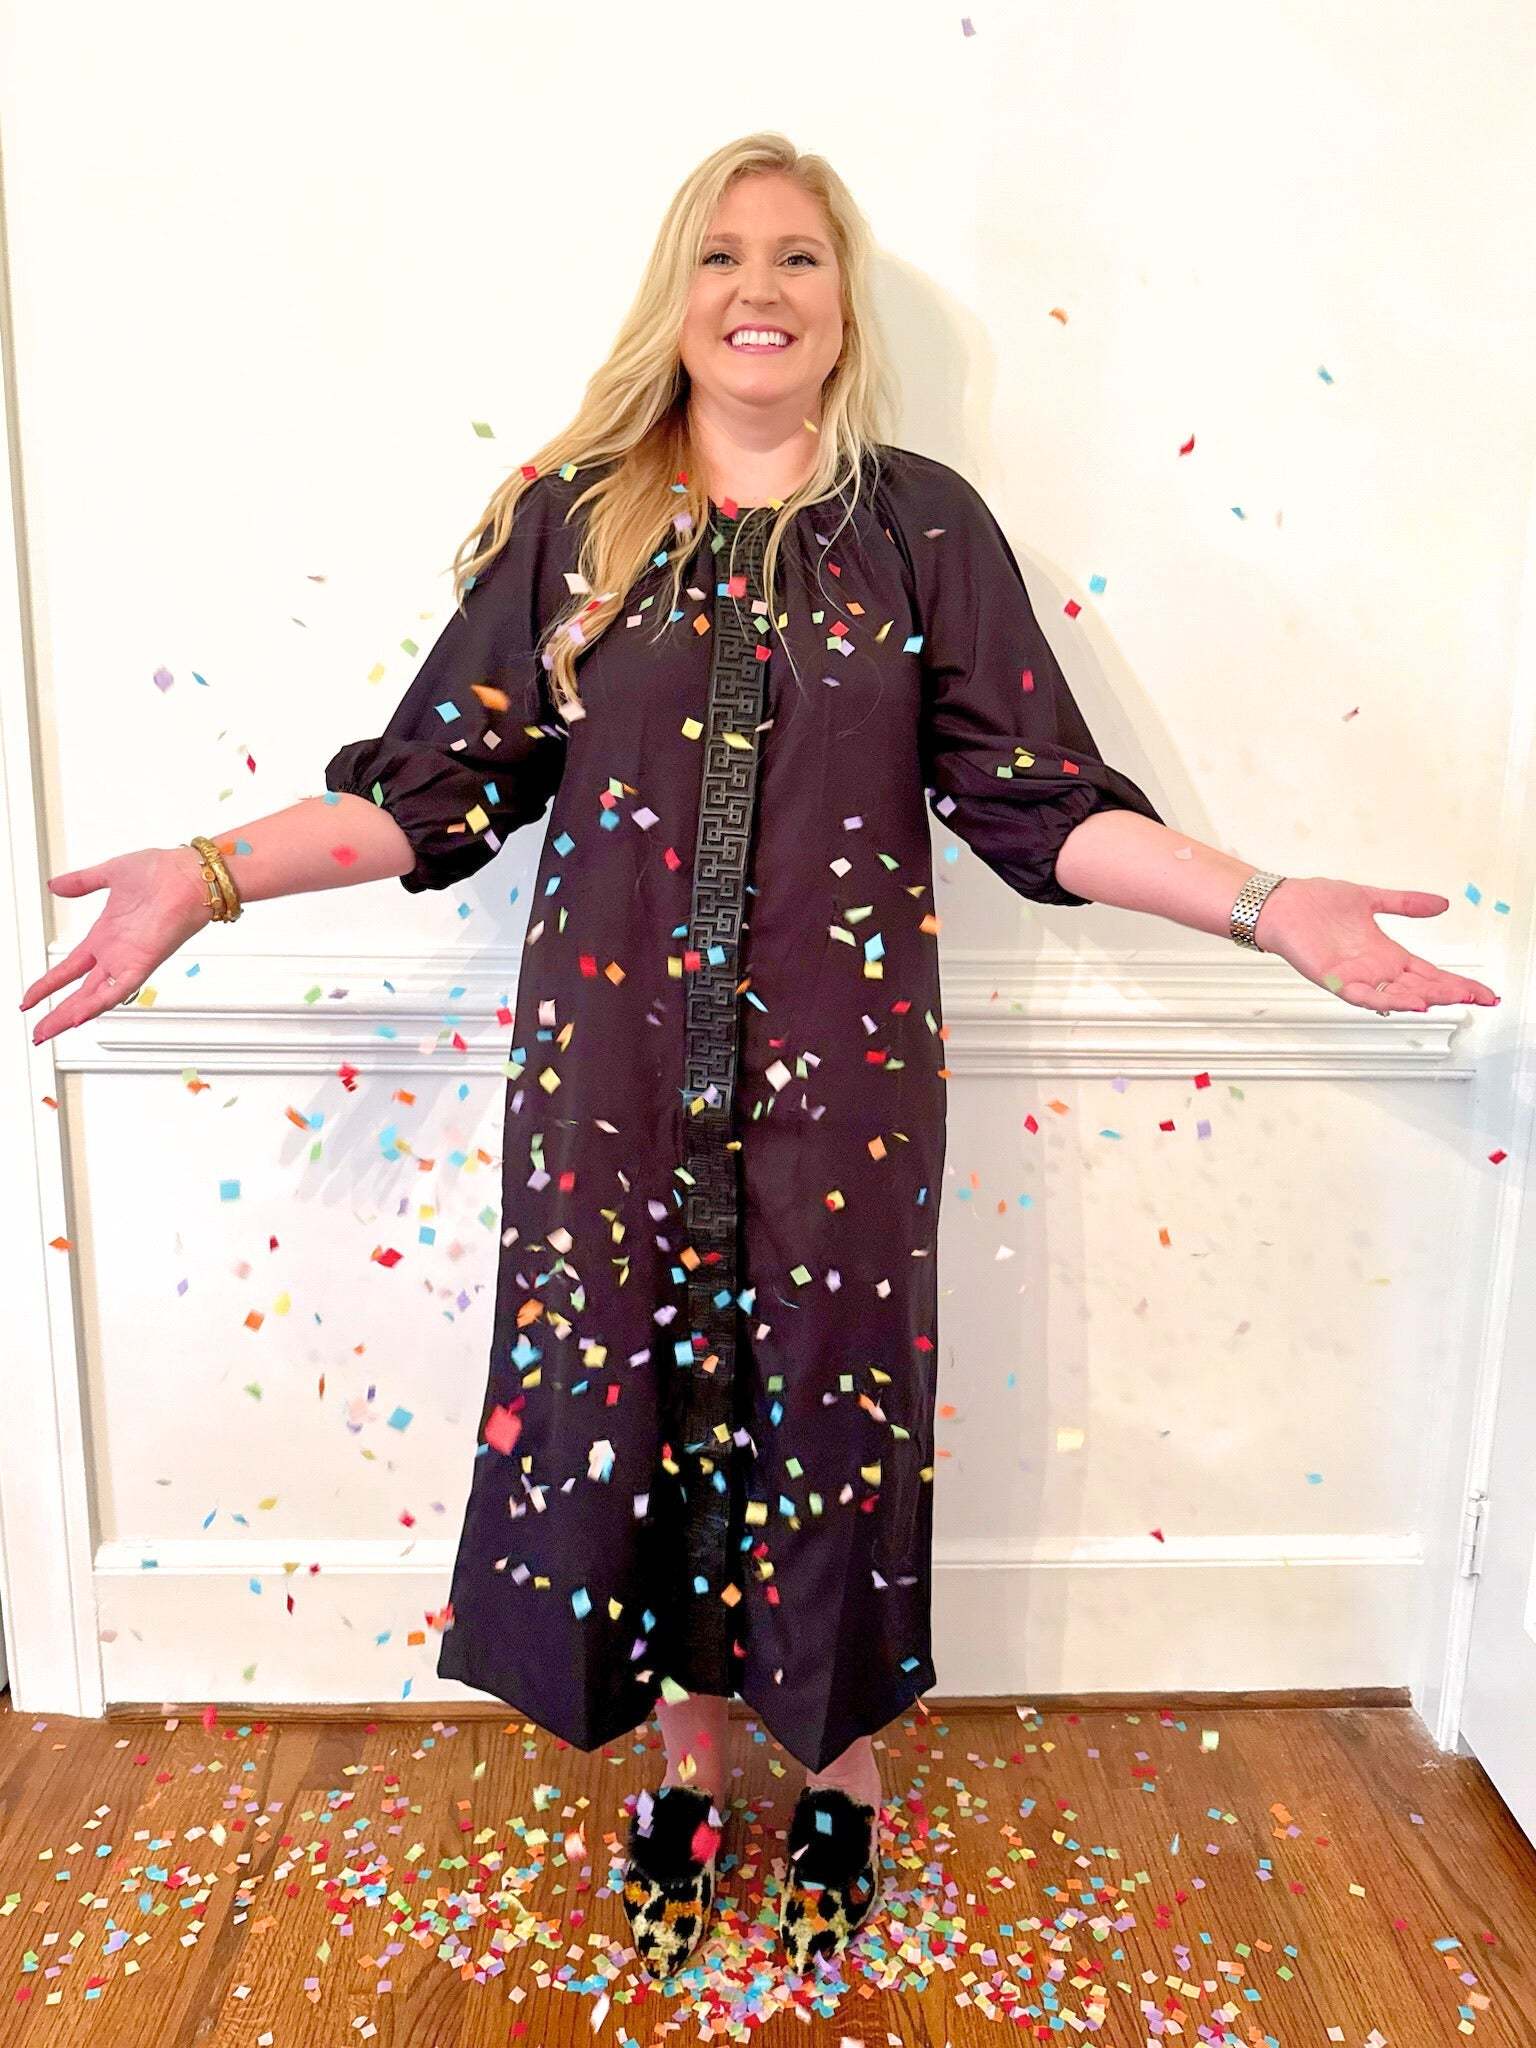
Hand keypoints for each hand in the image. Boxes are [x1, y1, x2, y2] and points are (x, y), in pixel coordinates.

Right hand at [19, 847, 212, 1046]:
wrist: (192, 873)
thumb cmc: (164, 871)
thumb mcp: (110, 874)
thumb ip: (82, 882)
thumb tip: (56, 885)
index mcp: (105, 936)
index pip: (69, 968)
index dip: (49, 984)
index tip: (31, 998)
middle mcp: (116, 953)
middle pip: (79, 992)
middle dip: (57, 1012)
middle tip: (39, 1031)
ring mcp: (129, 960)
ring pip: (94, 997)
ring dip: (70, 1015)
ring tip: (49, 1031)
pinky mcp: (144, 962)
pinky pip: (119, 989)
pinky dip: (100, 1002)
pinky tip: (80, 1016)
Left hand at [1254, 876, 1498, 1011]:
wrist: (1280, 904)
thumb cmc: (1316, 903)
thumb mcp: (1371, 899)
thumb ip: (1406, 903)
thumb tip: (1442, 903)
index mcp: (1385, 953)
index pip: (1429, 973)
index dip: (1457, 982)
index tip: (1484, 992)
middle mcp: (1374, 968)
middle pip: (1421, 987)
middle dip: (1451, 993)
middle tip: (1481, 999)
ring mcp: (1355, 976)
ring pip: (1397, 994)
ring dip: (1425, 998)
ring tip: (1451, 1000)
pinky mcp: (1334, 978)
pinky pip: (1364, 995)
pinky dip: (1387, 999)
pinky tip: (1410, 1002)